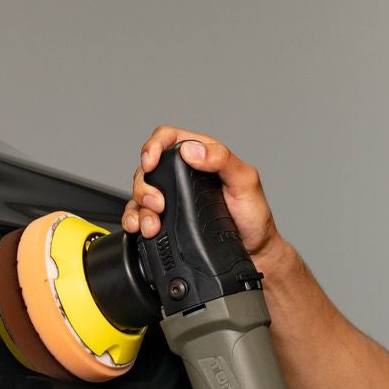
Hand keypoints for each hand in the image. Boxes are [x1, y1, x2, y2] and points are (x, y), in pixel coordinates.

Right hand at [122, 127, 290, 273]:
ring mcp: (174, 196)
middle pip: (147, 168)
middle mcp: (184, 174)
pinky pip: (140, 213)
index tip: (150, 162)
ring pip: (141, 192)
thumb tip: (191, 150)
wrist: (254, 251)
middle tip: (158, 204)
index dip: (153, 145)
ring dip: (139, 207)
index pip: (167, 137)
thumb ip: (222, 160)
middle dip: (144, 186)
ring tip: (152, 223)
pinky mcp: (168, 218)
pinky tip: (139, 228)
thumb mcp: (246, 182)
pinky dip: (134, 219)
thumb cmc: (253, 215)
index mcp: (202, 156)